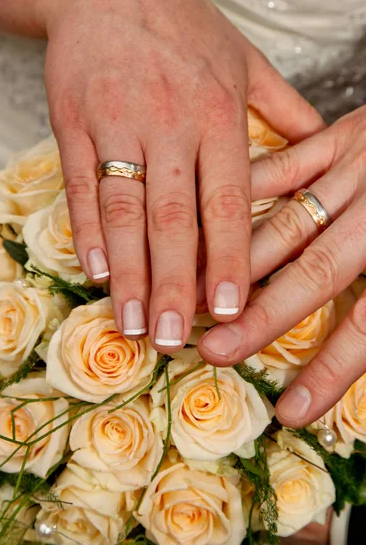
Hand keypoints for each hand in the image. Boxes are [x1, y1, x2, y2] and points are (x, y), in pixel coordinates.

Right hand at [42, 0, 322, 349]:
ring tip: (134, 323)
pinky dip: (88, 232)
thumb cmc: (180, 24)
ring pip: (125, 211)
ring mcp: (116, 123)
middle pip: (174, 218)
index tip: (228, 309)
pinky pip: (81, 185)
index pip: (228, 201)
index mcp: (217, 113)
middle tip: (176, 340)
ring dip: (129, 274)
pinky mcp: (72, 122)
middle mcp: (168, 122)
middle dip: (175, 285)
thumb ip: (282, 111)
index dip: (228, 259)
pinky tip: (96, 271)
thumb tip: (320, 151)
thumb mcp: (244, 59)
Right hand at [198, 105, 365, 425]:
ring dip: (238, 263)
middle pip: (315, 276)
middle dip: (262, 318)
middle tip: (216, 352)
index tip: (291, 410)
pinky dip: (248, 194)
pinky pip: (285, 165)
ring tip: (195, 294)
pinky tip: (210, 218)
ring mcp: (357, 169)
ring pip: (288, 225)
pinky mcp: (341, 134)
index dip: (330, 371)